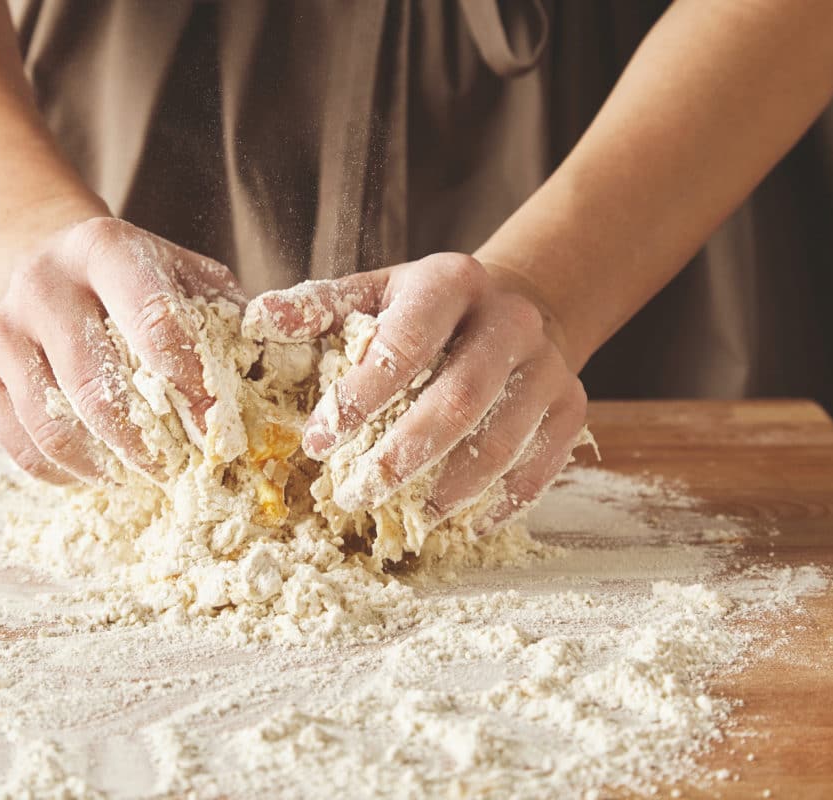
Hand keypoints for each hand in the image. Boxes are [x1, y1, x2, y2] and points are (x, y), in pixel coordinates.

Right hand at [0, 216, 246, 483]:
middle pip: (95, 383)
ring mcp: (2, 328)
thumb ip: (222, 316)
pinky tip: (96, 476)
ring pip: (50, 421)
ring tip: (139, 480)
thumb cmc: (128, 277)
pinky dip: (61, 472)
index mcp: (105, 249)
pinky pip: (17, 440)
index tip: (218, 427)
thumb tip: (269, 378)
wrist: (34, 253)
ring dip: (102, 466)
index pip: (152, 320)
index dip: (190, 383)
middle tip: (179, 471)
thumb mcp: (179, 272)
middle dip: (145, 441)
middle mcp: (44, 284)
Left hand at [244, 253, 588, 526]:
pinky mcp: (572, 405)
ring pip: (502, 439)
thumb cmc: (427, 308)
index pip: (406, 344)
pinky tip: (468, 524)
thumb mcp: (378, 291)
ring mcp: (547, 366)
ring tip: (408, 517)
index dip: (360, 398)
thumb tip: (260, 320)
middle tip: (355, 496)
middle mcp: (509, 321)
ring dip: (451, 488)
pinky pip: (543, 462)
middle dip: (403, 456)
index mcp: (451, 282)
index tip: (316, 443)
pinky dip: (506, 500)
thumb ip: (321, 308)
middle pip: (458, 400)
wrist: (520, 302)